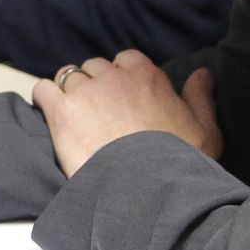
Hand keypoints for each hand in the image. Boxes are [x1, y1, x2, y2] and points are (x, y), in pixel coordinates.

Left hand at [32, 51, 220, 176]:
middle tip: (98, 111)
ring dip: (70, 90)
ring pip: (69, 76)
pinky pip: (44, 89)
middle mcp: (114, 78)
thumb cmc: (179, 163)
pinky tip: (48, 110)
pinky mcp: (62, 111)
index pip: (126, 60)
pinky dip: (44, 97)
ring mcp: (86, 92)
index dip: (122, 76)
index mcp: (146, 77)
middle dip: (96, 84)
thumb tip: (202, 74)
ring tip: (75, 114)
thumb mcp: (204, 129)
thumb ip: (200, 97)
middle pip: (95, 67)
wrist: (147, 189)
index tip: (122, 95)